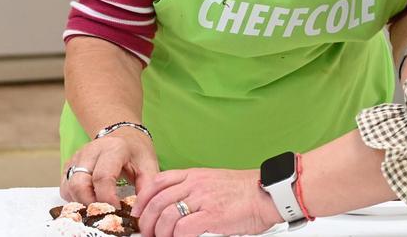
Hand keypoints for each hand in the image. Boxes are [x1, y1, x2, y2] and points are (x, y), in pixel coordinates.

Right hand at [60, 128, 158, 207]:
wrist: (124, 136)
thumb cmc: (136, 152)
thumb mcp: (148, 165)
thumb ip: (147, 186)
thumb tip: (140, 210)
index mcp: (113, 148)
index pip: (102, 177)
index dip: (107, 199)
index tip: (117, 211)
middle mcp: (90, 151)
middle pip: (79, 184)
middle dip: (91, 204)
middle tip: (106, 212)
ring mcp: (77, 158)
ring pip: (69, 188)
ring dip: (82, 203)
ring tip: (100, 206)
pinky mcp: (69, 165)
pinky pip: (65, 188)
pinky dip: (75, 199)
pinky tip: (91, 199)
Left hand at [133, 167, 281, 236]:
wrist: (268, 193)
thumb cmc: (245, 191)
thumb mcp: (214, 181)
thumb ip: (195, 189)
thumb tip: (177, 206)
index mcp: (195, 174)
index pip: (158, 181)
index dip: (143, 199)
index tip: (138, 212)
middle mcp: (196, 183)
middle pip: (158, 201)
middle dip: (146, 220)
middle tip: (146, 233)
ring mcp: (203, 198)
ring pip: (167, 215)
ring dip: (159, 232)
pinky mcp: (212, 214)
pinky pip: (183, 228)